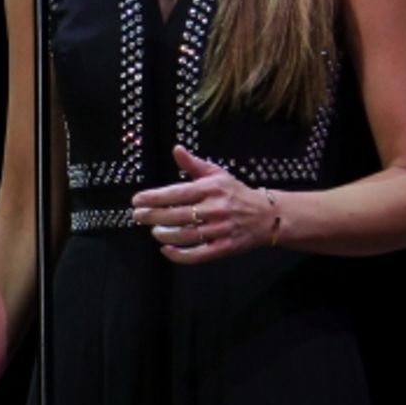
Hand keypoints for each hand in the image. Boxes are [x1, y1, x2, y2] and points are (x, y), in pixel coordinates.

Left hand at [130, 145, 275, 263]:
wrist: (268, 216)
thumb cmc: (236, 193)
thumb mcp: (217, 174)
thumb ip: (193, 164)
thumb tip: (176, 149)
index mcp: (211, 189)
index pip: (177, 193)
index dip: (154, 197)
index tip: (137, 200)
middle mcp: (215, 209)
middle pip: (177, 215)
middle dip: (153, 216)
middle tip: (137, 216)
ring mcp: (220, 230)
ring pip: (186, 235)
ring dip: (165, 235)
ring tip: (154, 231)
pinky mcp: (225, 248)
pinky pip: (198, 254)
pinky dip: (179, 255)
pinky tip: (166, 250)